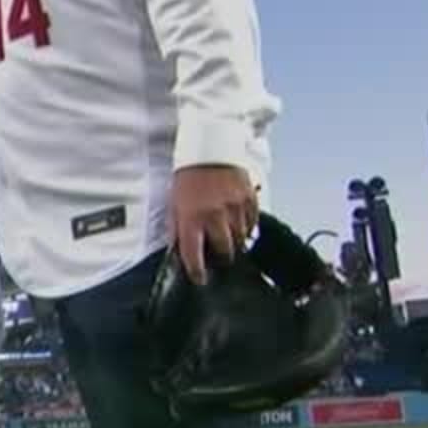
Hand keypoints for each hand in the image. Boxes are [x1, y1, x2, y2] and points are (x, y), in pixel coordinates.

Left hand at [171, 164, 258, 284]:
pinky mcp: (250, 199)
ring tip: (227, 234)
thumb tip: (179, 251)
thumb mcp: (174, 203)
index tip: (200, 278)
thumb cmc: (188, 177)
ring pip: (241, 239)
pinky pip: (252, 223)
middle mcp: (215, 216)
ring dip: (234, 241)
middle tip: (218, 255)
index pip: (195, 255)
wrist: (209, 148)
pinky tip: (238, 220)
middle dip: (222, 257)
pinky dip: (246, 226)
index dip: (198, 272)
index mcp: (191, 218)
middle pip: (225, 252)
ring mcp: (235, 208)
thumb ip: (177, 229)